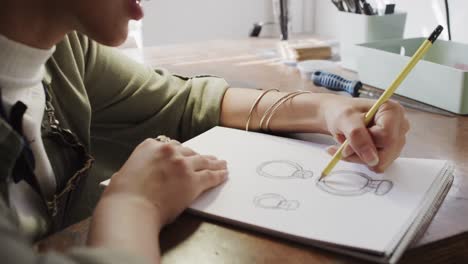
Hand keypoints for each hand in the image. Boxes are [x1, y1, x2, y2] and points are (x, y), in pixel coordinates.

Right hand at [103, 138, 227, 225]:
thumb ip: (140, 166)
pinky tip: (223, 175)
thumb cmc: (123, 195)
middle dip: (198, 157)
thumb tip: (142, 172)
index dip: (179, 152)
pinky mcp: (193, 181)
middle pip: (189, 152)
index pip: (171, 146)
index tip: (185, 155)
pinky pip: (210, 176)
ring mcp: (182, 165)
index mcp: (150, 146)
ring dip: (214, 163)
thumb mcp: (126, 171)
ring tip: (221, 164)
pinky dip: (218, 176)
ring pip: (203, 162)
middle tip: (208, 159)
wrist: (131, 208)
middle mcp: (168, 151)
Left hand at [323, 96, 409, 171]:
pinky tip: (353, 148)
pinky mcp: (390, 151)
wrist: (336, 115)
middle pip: (386, 153)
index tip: (347, 141)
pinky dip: (361, 159)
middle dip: (361, 154)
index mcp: (393, 110)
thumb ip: (357, 135)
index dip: (366, 144)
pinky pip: (377, 164)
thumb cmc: (341, 112)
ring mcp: (396, 139)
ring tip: (347, 144)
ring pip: (381, 162)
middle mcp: (399, 125)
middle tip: (343, 146)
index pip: (387, 138)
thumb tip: (372, 158)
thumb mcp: (344, 119)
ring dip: (359, 156)